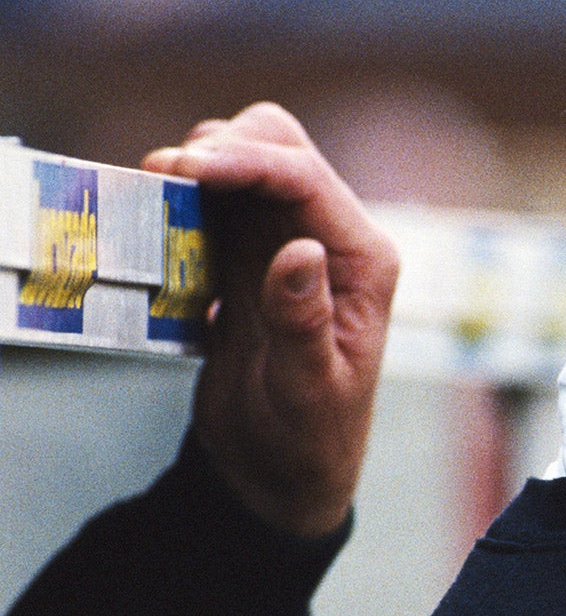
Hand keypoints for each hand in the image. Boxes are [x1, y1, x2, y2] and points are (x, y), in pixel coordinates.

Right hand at [142, 104, 399, 537]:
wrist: (280, 470)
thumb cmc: (309, 437)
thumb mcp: (308, 389)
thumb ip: (303, 320)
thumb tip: (301, 249)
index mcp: (362, 259)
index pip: (304, 178)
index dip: (244, 160)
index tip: (183, 167)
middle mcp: (330, 238)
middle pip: (277, 146)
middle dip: (220, 146)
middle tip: (160, 178)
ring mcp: (284, 242)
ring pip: (241, 164)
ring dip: (195, 168)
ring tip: (153, 199)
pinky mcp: (245, 257)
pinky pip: (211, 203)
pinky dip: (181, 199)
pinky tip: (156, 227)